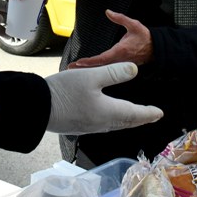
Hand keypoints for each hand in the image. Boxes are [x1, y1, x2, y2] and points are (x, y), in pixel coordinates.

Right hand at [45, 62, 161, 133]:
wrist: (37, 107)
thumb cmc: (64, 91)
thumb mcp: (91, 76)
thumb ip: (114, 73)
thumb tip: (134, 69)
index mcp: (109, 112)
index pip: (136, 114)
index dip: (149, 113)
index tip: (159, 113)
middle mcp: (102, 123)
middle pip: (126, 122)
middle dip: (140, 118)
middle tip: (150, 116)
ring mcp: (89, 127)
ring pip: (115, 125)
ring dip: (127, 120)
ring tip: (132, 116)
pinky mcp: (79, 126)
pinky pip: (103, 125)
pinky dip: (113, 121)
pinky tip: (107, 116)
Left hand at [68, 10, 152, 67]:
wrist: (156, 48)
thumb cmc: (145, 37)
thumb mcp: (133, 24)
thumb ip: (120, 18)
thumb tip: (108, 12)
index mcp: (120, 51)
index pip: (102, 58)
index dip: (90, 62)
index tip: (79, 62)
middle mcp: (119, 60)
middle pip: (99, 67)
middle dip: (84, 68)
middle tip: (70, 69)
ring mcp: (120, 65)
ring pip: (102, 69)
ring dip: (89, 70)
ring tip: (75, 69)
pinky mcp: (121, 66)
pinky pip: (107, 69)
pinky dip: (97, 69)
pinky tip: (89, 70)